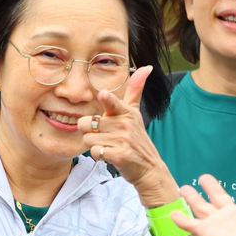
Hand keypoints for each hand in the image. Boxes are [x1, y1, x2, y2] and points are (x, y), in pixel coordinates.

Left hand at [80, 67, 179, 204]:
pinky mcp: (120, 155)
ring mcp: (123, 140)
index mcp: (126, 112)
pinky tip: (110, 155)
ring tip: (109, 146)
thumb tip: (147, 67)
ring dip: (95, 145)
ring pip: (88, 139)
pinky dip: (99, 155)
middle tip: (105, 136)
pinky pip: (95, 152)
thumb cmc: (136, 139)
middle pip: (87, 123)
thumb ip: (135, 90)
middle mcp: (125, 124)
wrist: (149, 168)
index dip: (107, 99)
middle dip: (91, 131)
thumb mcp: (135, 113)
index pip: (112, 102)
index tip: (104, 95)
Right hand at [176, 174, 235, 235]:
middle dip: (212, 187)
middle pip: (220, 197)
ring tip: (184, 187)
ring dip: (193, 197)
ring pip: (202, 206)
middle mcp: (234, 216)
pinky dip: (181, 219)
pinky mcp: (207, 232)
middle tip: (205, 177)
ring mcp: (219, 224)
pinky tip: (172, 213)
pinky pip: (191, 224)